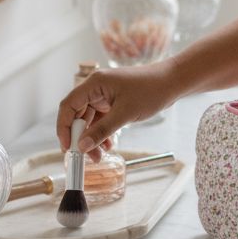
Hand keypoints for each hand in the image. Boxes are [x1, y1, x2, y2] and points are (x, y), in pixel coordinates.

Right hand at [56, 64, 176, 159]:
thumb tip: (81, 146)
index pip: (68, 106)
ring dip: (93, 137)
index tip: (68, 147)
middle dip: (81, 137)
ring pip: (90, 119)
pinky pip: (101, 119)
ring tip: (100, 155)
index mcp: (95, 83)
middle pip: (78, 115)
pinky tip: (109, 145)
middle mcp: (96, 87)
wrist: (173, 82)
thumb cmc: (151, 90)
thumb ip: (102, 130)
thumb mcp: (125, 114)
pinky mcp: (114, 101)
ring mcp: (105, 94)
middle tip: (87, 156)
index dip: (64, 128)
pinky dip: (103, 132)